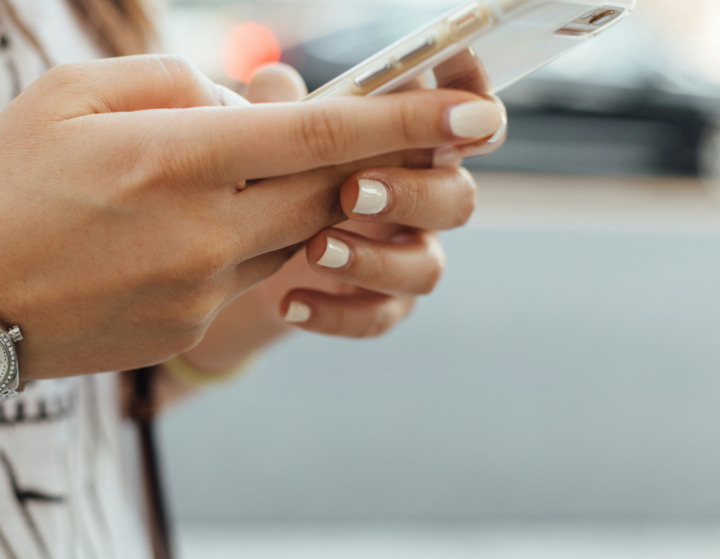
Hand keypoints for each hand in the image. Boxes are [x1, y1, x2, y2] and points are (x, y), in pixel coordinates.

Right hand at [0, 55, 505, 379]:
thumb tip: (256, 101)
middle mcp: (204, 231)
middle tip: (360, 139)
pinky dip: (235, 244)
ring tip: (202, 185)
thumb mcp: (71, 92)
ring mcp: (200, 291)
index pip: (325, 135)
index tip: (478, 114)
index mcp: (176, 157)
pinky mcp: (187, 328)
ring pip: (288, 236)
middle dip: (359, 163)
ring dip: (280, 202)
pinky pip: (244, 278)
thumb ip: (176, 82)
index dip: (410, 121)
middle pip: (327, 191)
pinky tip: (166, 236)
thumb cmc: (0, 182)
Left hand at [181, 58, 503, 372]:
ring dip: (374, 260)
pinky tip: (289, 304)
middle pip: (457, 198)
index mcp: (411, 143)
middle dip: (411, 194)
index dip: (474, 113)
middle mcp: (422, 197)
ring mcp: (407, 254)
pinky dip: (335, 314)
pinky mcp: (381, 303)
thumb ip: (280, 106)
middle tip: (352, 191)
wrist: (245, 256)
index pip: (465, 122)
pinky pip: (378, 316)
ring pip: (426, 266)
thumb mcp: (271, 135)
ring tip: (315, 250)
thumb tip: (274, 82)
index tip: (459, 112)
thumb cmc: (275, 174)